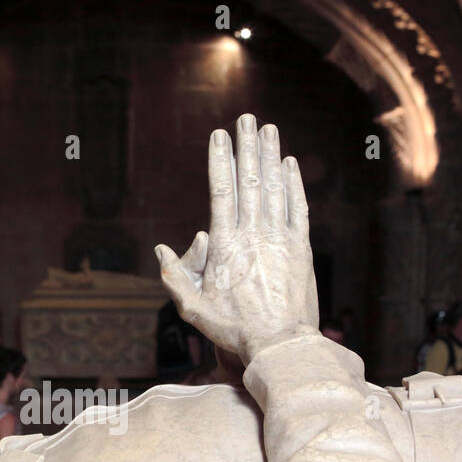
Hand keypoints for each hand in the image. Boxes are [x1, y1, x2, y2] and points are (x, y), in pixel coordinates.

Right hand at [154, 113, 317, 362]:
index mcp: (226, 245)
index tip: (220, 135)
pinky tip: (290, 165)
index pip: (222, 191)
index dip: (221, 160)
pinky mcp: (301, 249)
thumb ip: (174, 277)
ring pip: (275, 187)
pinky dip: (294, 184)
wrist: (280, 343)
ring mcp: (280, 239)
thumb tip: (160, 249)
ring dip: (271, 155)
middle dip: (247, 146)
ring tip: (269, 130)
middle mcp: (254, 234)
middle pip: (250, 180)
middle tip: (247, 118)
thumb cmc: (234, 329)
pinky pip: (297, 208)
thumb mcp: (193, 308)